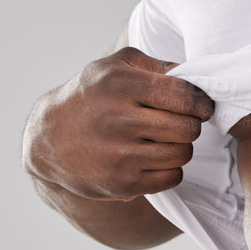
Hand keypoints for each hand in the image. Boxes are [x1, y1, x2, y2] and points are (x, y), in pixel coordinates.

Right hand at [22, 47, 213, 200]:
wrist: (49, 139)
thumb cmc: (91, 95)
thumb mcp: (116, 66)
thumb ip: (158, 66)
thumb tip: (197, 78)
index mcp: (120, 85)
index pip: (185, 96)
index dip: (201, 102)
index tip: (200, 106)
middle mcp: (118, 120)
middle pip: (188, 128)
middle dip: (190, 124)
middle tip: (177, 122)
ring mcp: (119, 155)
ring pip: (183, 153)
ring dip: (180, 146)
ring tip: (162, 139)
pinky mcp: (122, 183)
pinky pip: (172, 177)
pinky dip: (170, 168)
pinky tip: (154, 158)